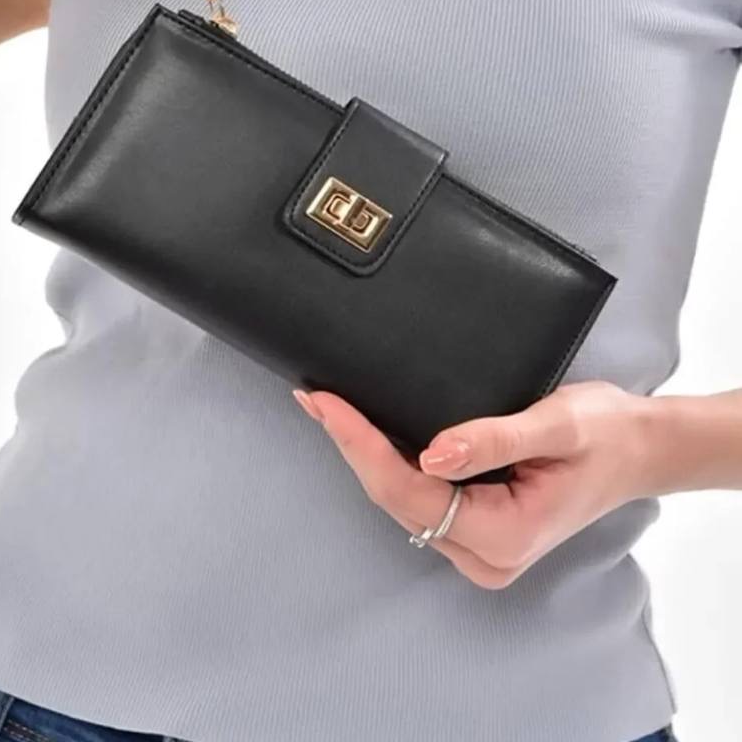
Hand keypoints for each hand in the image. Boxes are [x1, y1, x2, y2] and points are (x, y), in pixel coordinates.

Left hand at [293, 380, 653, 588]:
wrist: (636, 447)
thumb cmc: (603, 432)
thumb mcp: (556, 425)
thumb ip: (494, 439)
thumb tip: (432, 453)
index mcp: (505, 535)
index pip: (410, 491)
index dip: (361, 446)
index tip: (327, 404)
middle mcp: (486, 553)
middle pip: (395, 499)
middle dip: (350, 446)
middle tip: (312, 396)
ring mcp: (479, 546)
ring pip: (400, 500)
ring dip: (362, 453)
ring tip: (326, 407)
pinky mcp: (475, 527)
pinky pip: (417, 496)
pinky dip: (386, 460)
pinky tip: (362, 429)